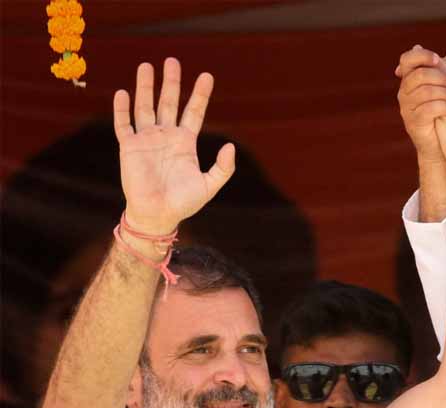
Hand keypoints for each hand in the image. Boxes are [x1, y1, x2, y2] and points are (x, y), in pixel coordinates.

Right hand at [113, 58, 234, 234]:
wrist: (157, 215)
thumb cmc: (184, 203)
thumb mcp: (209, 185)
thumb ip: (223, 168)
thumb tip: (230, 145)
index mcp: (186, 143)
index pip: (194, 112)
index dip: (200, 94)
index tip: (207, 76)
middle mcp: (166, 136)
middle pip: (169, 102)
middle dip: (171, 82)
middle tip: (173, 60)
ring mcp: (147, 140)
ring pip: (146, 107)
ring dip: (145, 87)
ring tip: (147, 66)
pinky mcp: (129, 147)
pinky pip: (124, 124)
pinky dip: (122, 109)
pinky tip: (123, 93)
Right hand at [396, 45, 445, 164]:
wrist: (443, 145)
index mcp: (411, 79)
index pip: (408, 59)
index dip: (422, 55)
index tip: (438, 59)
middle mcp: (405, 92)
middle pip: (418, 74)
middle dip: (440, 76)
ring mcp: (407, 108)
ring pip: (424, 91)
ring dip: (445, 92)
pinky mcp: (413, 123)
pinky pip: (426, 109)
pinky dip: (442, 107)